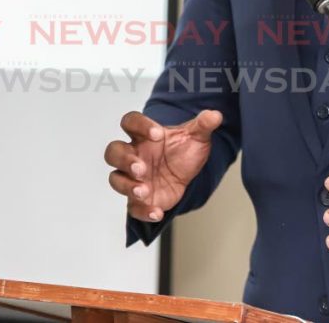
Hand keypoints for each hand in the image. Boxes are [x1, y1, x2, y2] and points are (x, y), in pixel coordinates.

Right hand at [105, 109, 222, 221]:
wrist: (187, 175)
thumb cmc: (183, 151)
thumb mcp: (196, 136)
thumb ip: (203, 125)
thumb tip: (215, 115)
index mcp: (144, 135)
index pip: (130, 122)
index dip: (139, 125)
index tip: (157, 134)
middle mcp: (134, 155)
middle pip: (113, 152)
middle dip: (124, 160)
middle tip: (140, 167)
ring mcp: (133, 178)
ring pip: (115, 179)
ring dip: (127, 186)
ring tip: (144, 191)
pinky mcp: (139, 200)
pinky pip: (133, 207)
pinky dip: (143, 211)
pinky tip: (156, 212)